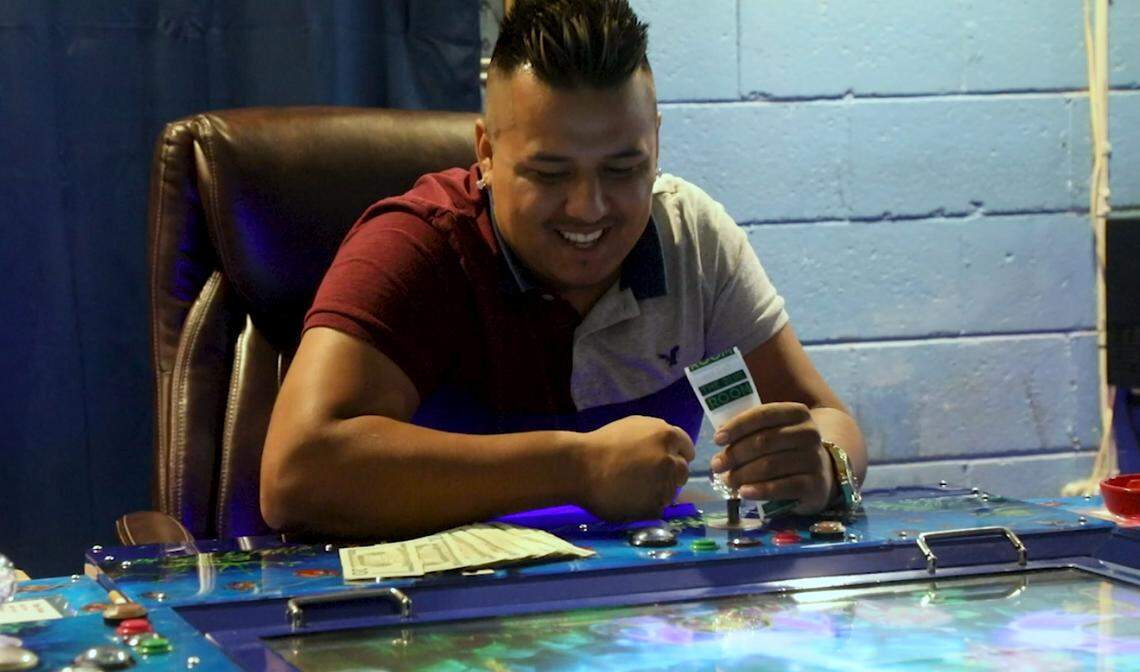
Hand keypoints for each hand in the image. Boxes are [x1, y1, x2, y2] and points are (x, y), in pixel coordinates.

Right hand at [576, 416, 694, 521]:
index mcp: (667, 436)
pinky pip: (658, 508)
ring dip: (658, 491)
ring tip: (634, 489)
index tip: (664, 461)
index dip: (675, 455)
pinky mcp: (654, 507)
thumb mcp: (634, 427)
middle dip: (669, 474)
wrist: (580, 467)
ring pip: (671, 492)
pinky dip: (647, 506)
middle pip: (682, 472)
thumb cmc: (602, 444)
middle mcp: (671, 460)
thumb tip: (670, 448)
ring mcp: (664, 485)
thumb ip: (657, 436)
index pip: (688, 449)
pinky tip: (630, 499)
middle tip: (647, 477)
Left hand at [709, 402, 833, 514]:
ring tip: (727, 481)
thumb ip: (751, 430)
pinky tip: (744, 492)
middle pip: (763, 442)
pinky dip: (760, 490)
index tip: (717, 439)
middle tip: (717, 465)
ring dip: (743, 474)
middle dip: (735, 454)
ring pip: (770, 465)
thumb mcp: (775, 431)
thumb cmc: (787, 449)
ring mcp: (814, 459)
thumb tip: (720, 439)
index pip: (763, 414)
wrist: (822, 474)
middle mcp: (809, 433)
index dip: (737, 426)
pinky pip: (782, 487)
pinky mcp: (815, 484)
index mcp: (797, 413)